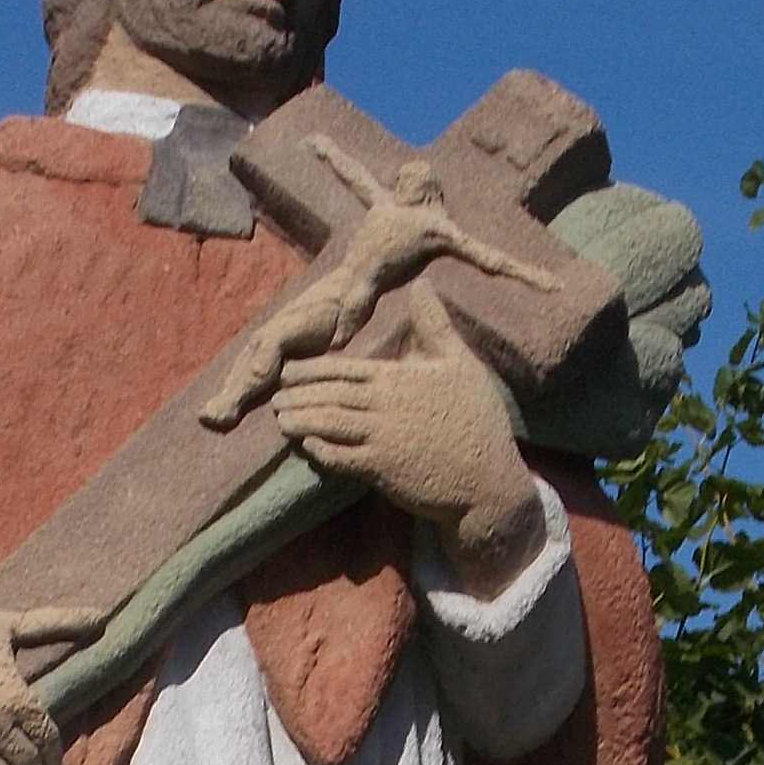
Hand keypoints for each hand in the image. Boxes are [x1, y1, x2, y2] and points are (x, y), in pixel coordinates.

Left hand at [269, 285, 545, 594]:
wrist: (488, 479)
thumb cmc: (478, 419)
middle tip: (274, 396)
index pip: (344, 369)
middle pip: (329, 396)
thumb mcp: (461, 365)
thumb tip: (423, 285)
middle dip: (298, 395)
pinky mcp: (381, 471)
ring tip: (281, 419)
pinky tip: (307, 447)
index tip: (288, 370)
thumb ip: (435, 326)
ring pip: (328, 425)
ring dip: (301, 422)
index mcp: (398, 379)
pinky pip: (340, 459)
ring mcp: (380, 439)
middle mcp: (383, 406)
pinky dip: (320, 452)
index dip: (311, 369)